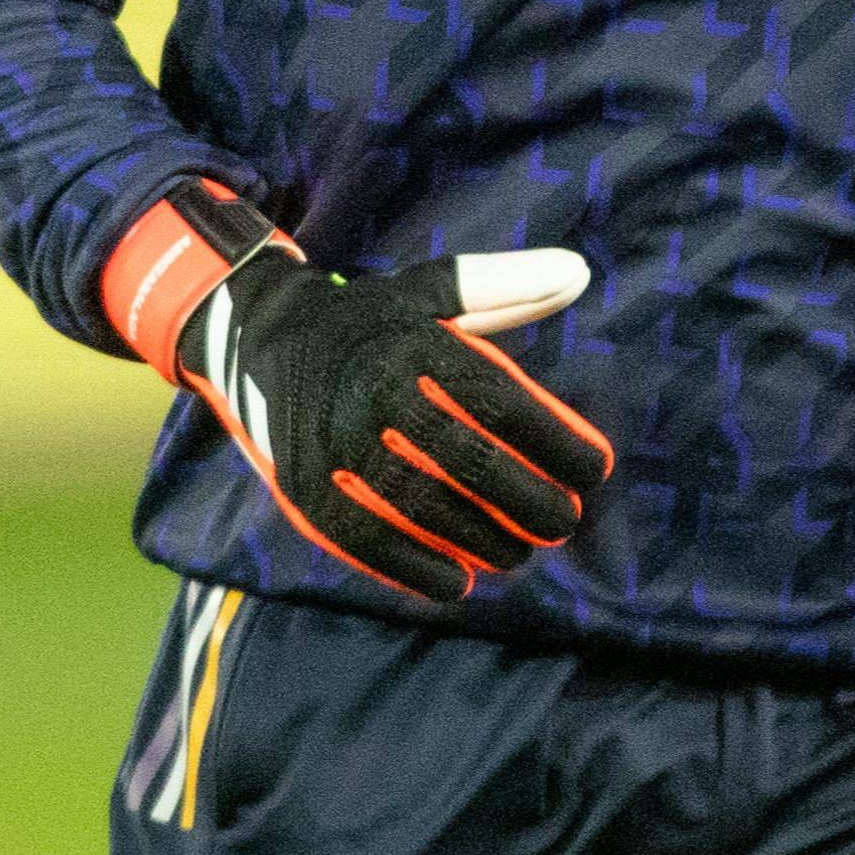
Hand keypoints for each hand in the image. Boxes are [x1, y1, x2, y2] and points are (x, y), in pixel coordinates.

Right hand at [99, 178, 607, 602]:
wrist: (261, 339)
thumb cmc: (371, 321)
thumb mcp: (431, 289)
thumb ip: (507, 285)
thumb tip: (580, 271)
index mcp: (411, 343)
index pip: (502, 402)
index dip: (556, 443)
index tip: (593, 470)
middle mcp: (372, 392)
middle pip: (469, 462)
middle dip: (528, 502)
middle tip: (564, 523)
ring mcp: (334, 443)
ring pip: (424, 508)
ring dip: (482, 542)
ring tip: (518, 554)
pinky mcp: (305, 486)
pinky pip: (367, 540)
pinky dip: (414, 569)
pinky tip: (456, 583)